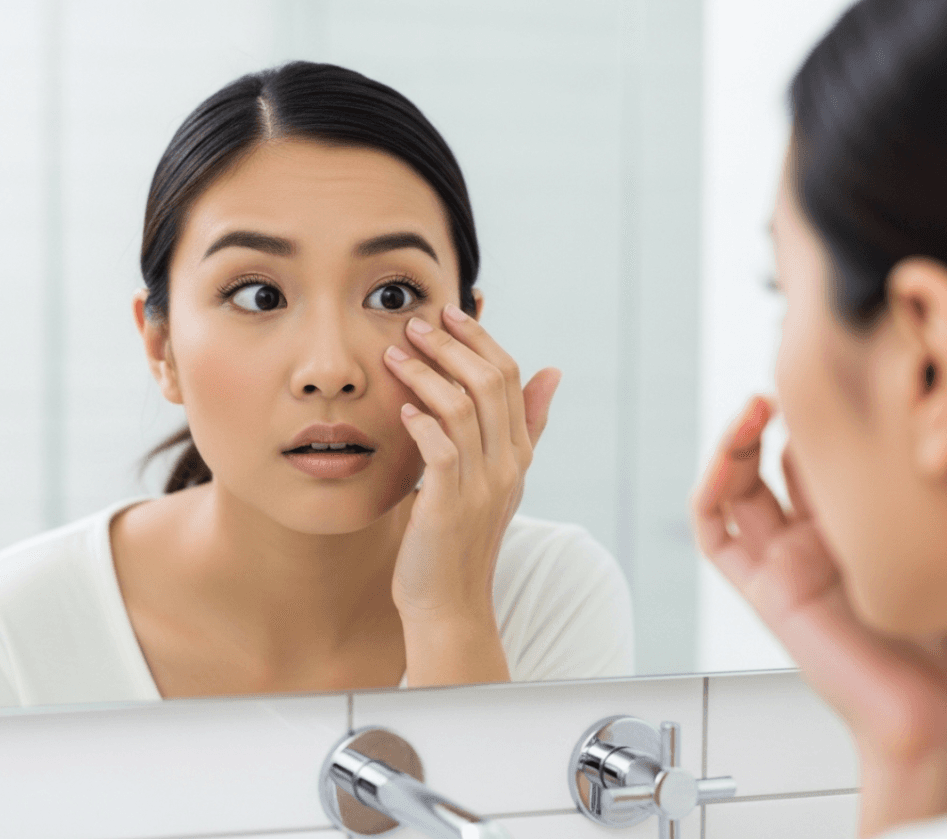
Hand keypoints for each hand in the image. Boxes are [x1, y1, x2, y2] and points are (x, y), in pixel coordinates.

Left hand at [383, 302, 560, 685]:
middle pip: (490, 383)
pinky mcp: (449, 506)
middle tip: (417, 322)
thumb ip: (525, 426)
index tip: (448, 312)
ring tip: (395, 354)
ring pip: (463, 409)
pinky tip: (403, 408)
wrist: (449, 603)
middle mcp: (507, 466)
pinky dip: (422, 422)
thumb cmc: (462, 537)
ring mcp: (481, 487)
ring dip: (427, 375)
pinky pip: (441, 450)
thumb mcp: (499, 477)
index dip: (480, 339)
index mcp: (518, 454)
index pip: (510, 378)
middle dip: (452, 345)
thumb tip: (552, 371)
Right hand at [691, 395, 946, 836]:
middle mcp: (814, 541)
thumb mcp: (937, 537)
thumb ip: (915, 490)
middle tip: (791, 381)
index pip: (820, 454)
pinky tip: (733, 450)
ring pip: (737, 486)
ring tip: (758, 405)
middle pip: (771, 461)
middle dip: (774, 416)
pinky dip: (711, 487)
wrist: (943, 711)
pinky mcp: (761, 588)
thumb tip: (923, 423)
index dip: (818, 413)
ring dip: (737, 441)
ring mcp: (783, 563)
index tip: (835, 375)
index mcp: (857, 529)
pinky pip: (714, 531)